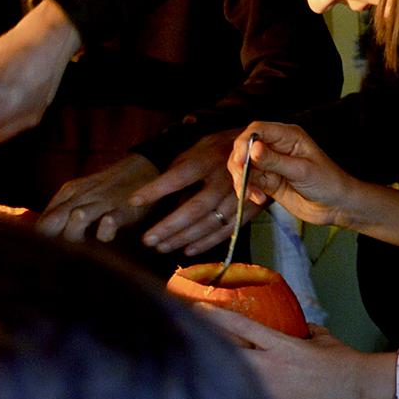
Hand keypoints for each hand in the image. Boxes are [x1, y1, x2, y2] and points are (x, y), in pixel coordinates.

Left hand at [37, 154, 161, 243]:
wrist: (143, 168)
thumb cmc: (110, 187)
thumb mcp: (82, 192)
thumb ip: (63, 209)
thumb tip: (42, 230)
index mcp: (68, 193)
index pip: (44, 220)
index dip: (40, 238)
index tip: (43, 252)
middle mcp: (81, 197)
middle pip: (55, 221)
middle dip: (52, 240)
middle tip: (56, 256)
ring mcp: (102, 202)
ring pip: (78, 218)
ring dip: (73, 232)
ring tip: (76, 246)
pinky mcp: (124, 209)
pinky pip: (110, 222)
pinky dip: (105, 231)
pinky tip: (104, 235)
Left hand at [121, 129, 258, 254]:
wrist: (264, 149)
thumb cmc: (221, 149)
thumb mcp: (200, 148)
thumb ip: (182, 168)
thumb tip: (161, 194)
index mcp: (207, 160)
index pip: (178, 177)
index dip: (156, 190)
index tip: (134, 201)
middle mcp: (224, 179)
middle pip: (195, 208)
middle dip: (169, 226)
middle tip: (147, 240)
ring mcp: (239, 196)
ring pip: (210, 223)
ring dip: (184, 238)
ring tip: (161, 247)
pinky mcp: (249, 209)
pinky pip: (227, 231)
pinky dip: (207, 242)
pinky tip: (188, 250)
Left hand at [188, 305, 389, 398]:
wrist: (361, 386)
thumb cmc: (346, 361)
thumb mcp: (325, 340)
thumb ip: (308, 332)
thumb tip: (303, 327)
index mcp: (282, 344)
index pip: (241, 325)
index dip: (216, 316)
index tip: (198, 308)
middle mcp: (272, 364)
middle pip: (228, 352)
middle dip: (209, 346)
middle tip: (192, 341)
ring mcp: (274, 388)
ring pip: (235, 379)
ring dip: (219, 375)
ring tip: (201, 373)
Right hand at [229, 120, 374, 228]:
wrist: (337, 206)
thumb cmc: (329, 183)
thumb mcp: (302, 171)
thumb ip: (275, 161)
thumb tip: (253, 149)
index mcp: (288, 136)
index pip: (257, 130)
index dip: (245, 142)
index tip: (240, 160)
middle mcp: (276, 147)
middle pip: (245, 148)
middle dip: (239, 164)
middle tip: (242, 179)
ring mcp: (271, 164)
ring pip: (244, 166)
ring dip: (242, 180)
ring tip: (251, 194)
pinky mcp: (269, 180)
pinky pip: (250, 182)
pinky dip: (248, 190)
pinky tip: (257, 198)